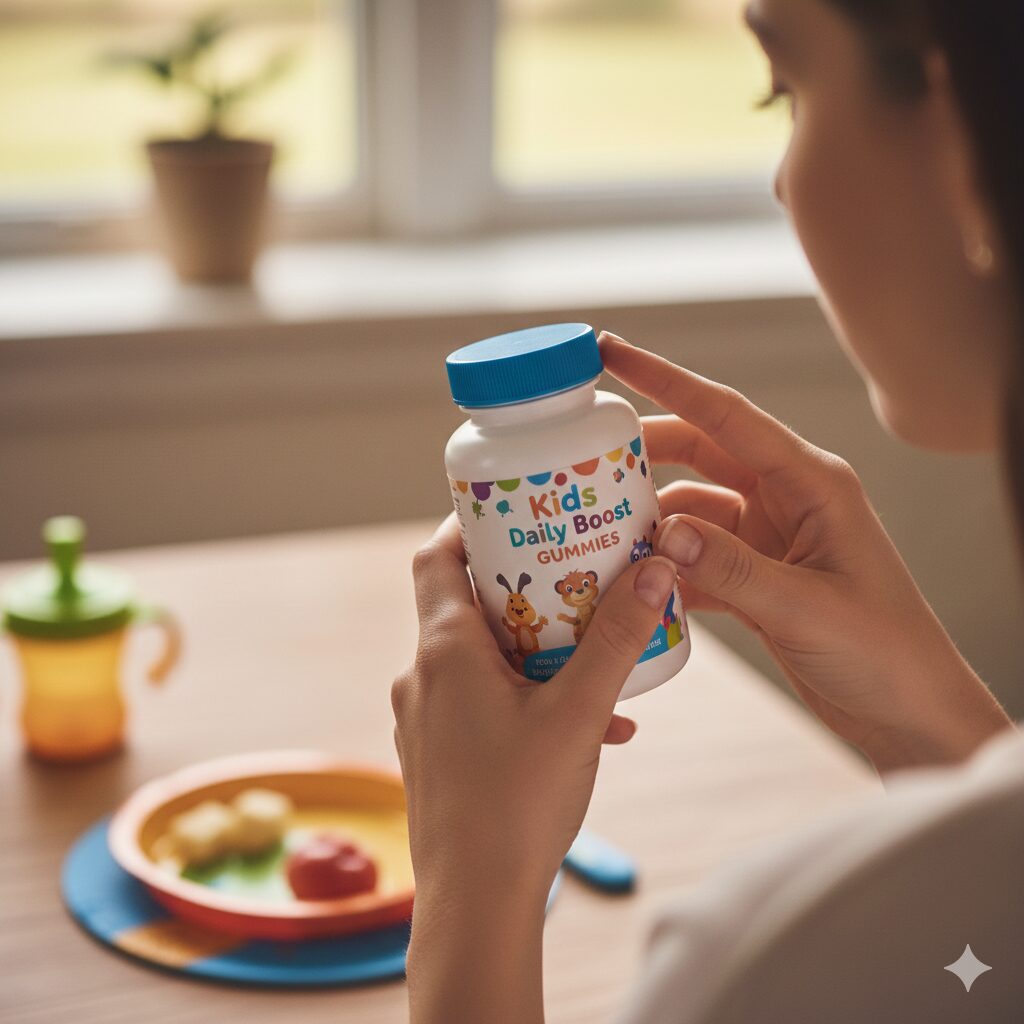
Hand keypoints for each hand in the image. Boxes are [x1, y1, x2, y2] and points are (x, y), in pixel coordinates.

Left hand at [393, 515, 676, 1023]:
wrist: (476, 905)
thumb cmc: (517, 807)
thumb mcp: (580, 712)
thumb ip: (617, 639)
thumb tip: (655, 568)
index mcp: (444, 650)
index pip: (437, 556)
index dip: (470, 524)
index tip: (517, 511)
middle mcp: (423, 675)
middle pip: (464, 601)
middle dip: (523, 585)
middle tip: (575, 574)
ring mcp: (426, 717)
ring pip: (480, 655)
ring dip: (533, 645)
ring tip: (592, 652)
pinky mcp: (439, 752)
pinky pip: (482, 701)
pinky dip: (527, 695)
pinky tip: (588, 723)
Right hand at [600, 332, 1010, 772]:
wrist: (910, 714)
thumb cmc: (886, 652)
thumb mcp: (806, 608)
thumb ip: (732, 568)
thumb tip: (664, 534)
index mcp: (811, 483)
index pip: (727, 414)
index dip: (666, 379)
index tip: (612, 352)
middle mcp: (787, 500)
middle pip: (699, 453)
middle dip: (643, 453)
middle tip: (581, 458)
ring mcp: (769, 539)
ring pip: (691, 510)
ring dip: (649, 520)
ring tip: (597, 532)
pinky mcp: (756, 577)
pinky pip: (696, 558)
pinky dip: (665, 568)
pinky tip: (633, 583)